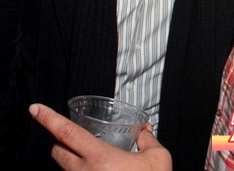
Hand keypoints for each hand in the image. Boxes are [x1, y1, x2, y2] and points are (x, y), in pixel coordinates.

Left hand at [29, 104, 171, 170]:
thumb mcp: (157, 158)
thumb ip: (149, 140)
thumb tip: (146, 132)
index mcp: (100, 158)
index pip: (66, 132)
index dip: (48, 118)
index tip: (36, 109)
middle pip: (57, 151)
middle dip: (61, 141)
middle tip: (73, 136)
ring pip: (64, 168)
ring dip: (72, 159)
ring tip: (93, 159)